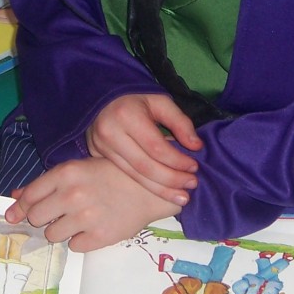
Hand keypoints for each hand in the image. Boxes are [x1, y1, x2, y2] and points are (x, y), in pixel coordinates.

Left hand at [5, 157, 180, 252]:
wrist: (149, 189)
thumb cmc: (112, 174)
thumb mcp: (79, 169)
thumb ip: (46, 183)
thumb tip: (15, 197)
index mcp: (66, 174)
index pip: (29, 196)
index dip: (20, 207)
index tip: (14, 215)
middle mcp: (72, 195)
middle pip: (36, 218)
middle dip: (42, 218)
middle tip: (57, 214)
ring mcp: (86, 217)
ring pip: (52, 235)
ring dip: (61, 230)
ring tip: (78, 220)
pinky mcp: (99, 237)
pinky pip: (74, 246)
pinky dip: (80, 240)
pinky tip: (92, 228)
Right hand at [87, 93, 201, 205]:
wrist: (101, 97)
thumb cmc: (136, 99)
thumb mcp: (161, 101)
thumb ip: (180, 122)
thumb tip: (197, 146)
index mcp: (127, 116)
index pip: (156, 147)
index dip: (177, 160)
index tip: (194, 167)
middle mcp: (110, 134)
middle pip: (145, 166)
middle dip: (171, 180)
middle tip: (192, 185)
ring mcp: (100, 147)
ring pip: (134, 176)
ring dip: (161, 189)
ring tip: (182, 196)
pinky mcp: (97, 157)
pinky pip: (125, 176)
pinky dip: (146, 186)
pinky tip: (163, 191)